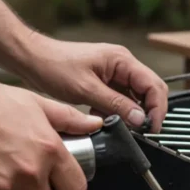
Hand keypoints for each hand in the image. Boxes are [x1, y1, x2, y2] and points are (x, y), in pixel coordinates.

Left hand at [20, 35, 168, 132]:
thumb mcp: (86, 90)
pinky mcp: (106, 82)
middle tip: (141, 130)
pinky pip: (121, 100)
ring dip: (129, 113)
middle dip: (148, 112)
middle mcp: (123, 65)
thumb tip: (139, 119)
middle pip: (150, 91)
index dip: (157, 108)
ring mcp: (115, 73)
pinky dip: (116, 112)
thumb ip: (116, 105)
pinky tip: (103, 117)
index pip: (153, 85)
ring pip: (135, 98)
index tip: (151, 127)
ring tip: (116, 124)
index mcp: (122, 60)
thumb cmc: (54, 66)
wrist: (32, 59)